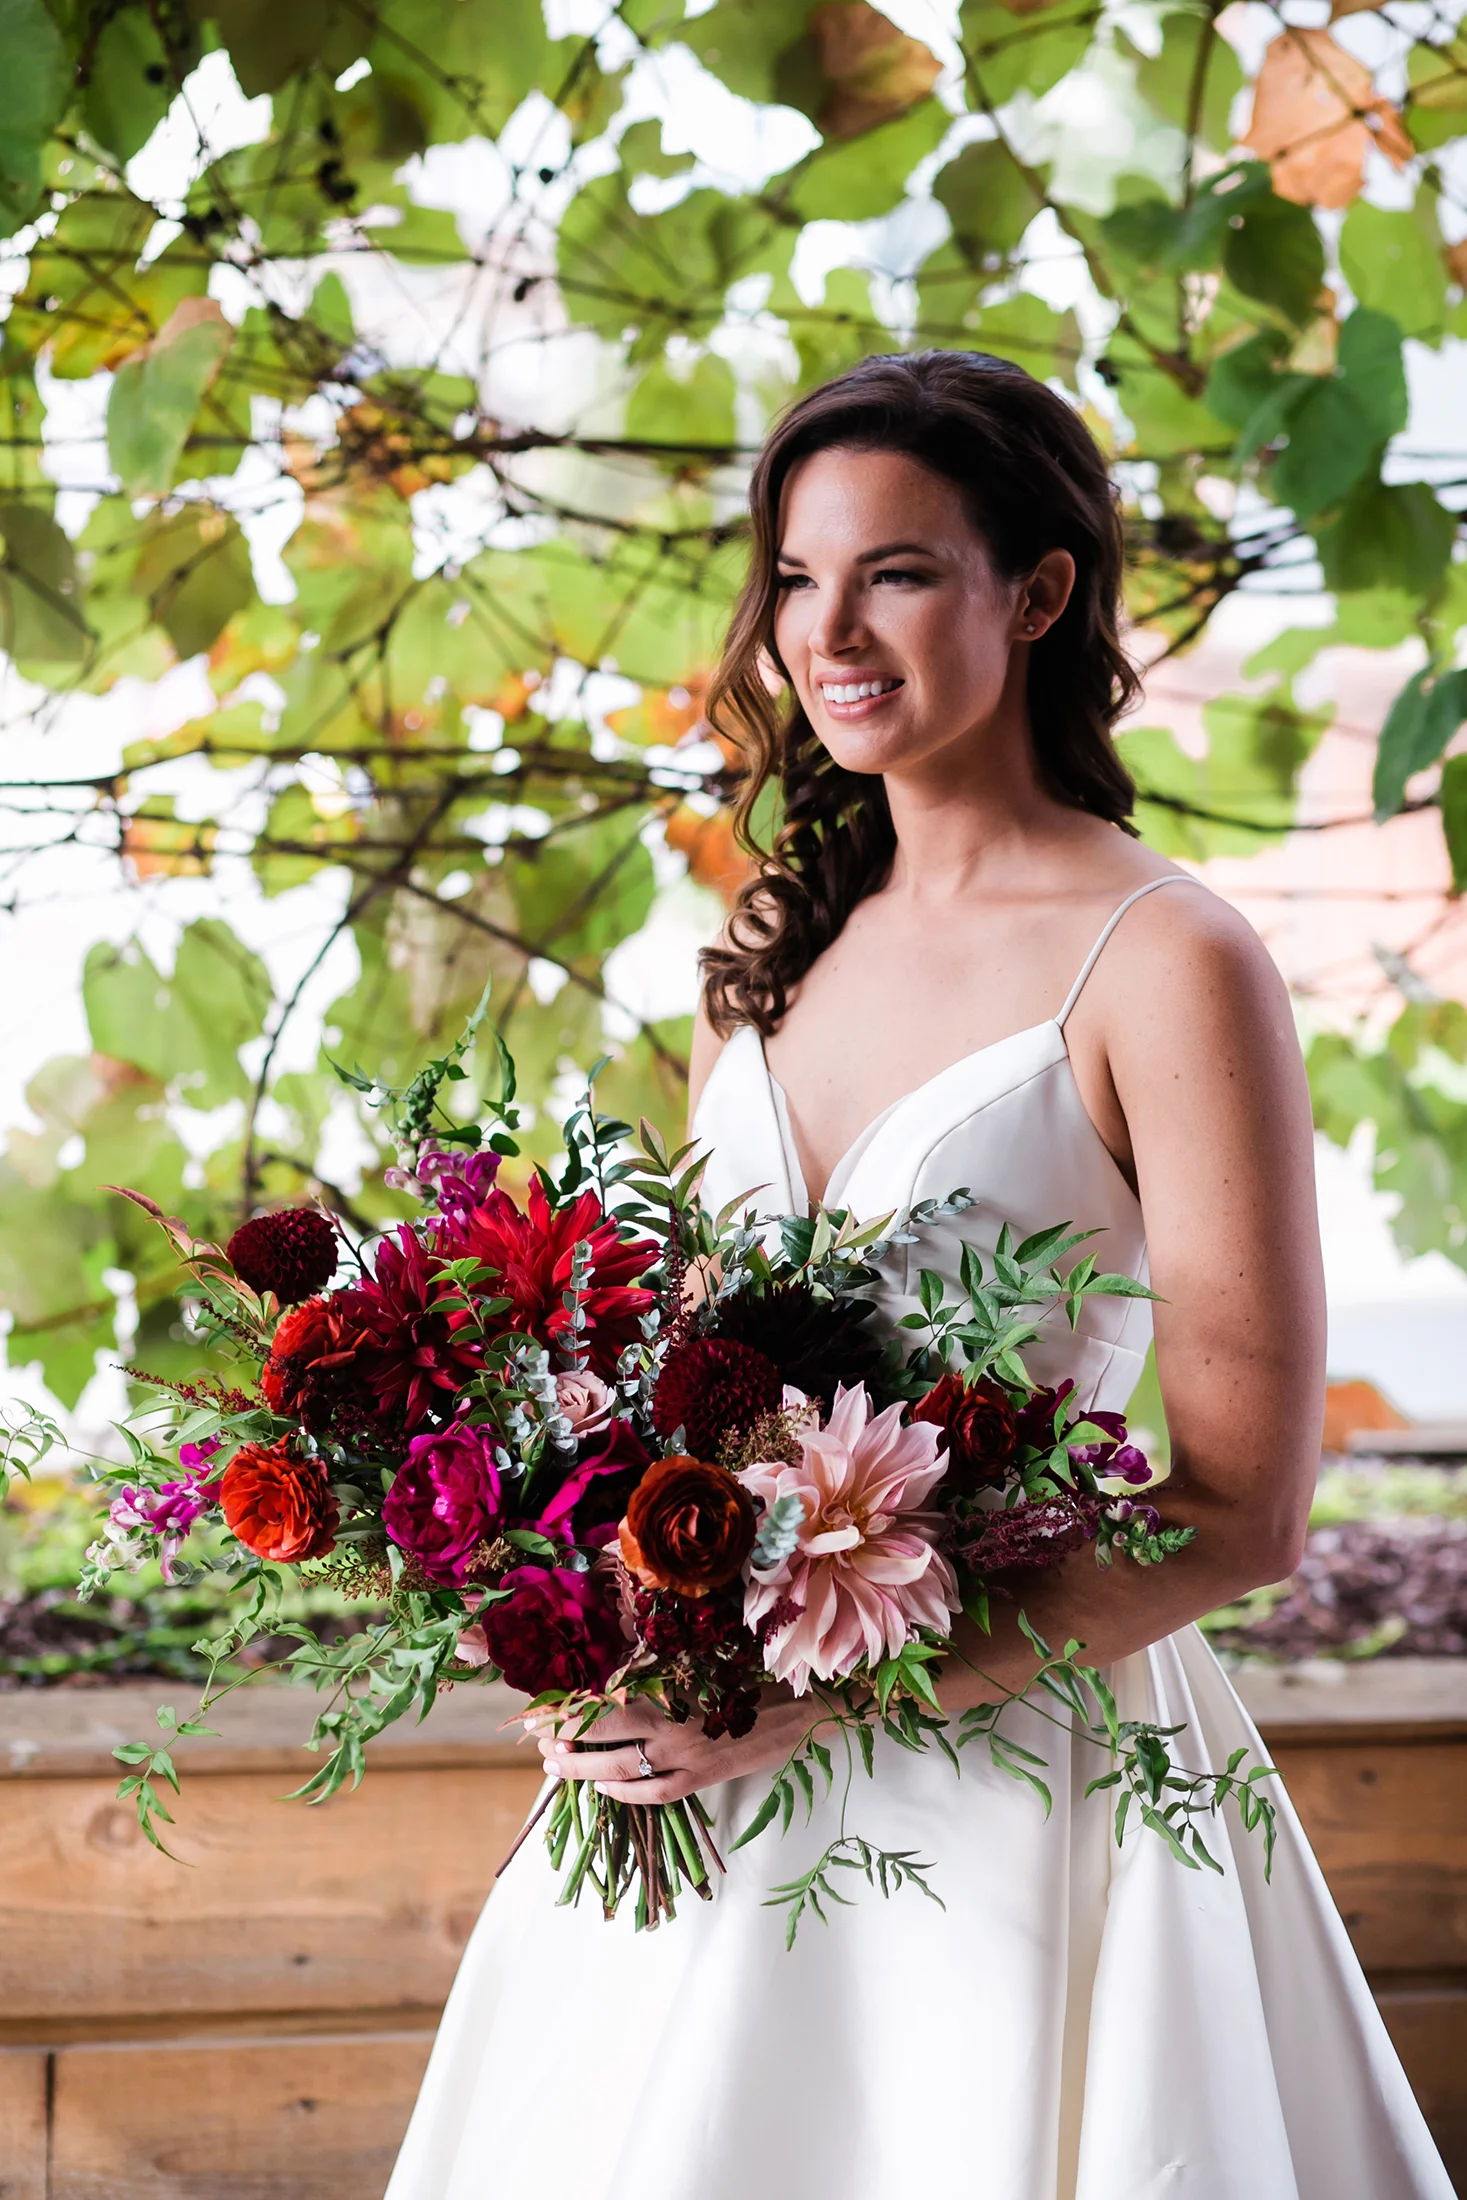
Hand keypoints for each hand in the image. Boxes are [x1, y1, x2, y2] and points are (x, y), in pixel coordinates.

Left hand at [532, 1692, 820, 1806]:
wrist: (803, 1706)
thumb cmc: (756, 1673)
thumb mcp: (707, 1660)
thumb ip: (665, 1667)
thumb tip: (619, 1667)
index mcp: (672, 1688)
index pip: (605, 1699)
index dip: (568, 1708)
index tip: (537, 1711)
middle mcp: (673, 1724)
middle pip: (604, 1734)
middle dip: (565, 1739)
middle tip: (536, 1740)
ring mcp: (688, 1755)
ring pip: (621, 1768)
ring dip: (584, 1769)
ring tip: (556, 1766)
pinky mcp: (705, 1778)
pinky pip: (655, 1792)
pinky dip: (625, 1793)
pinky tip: (605, 1790)